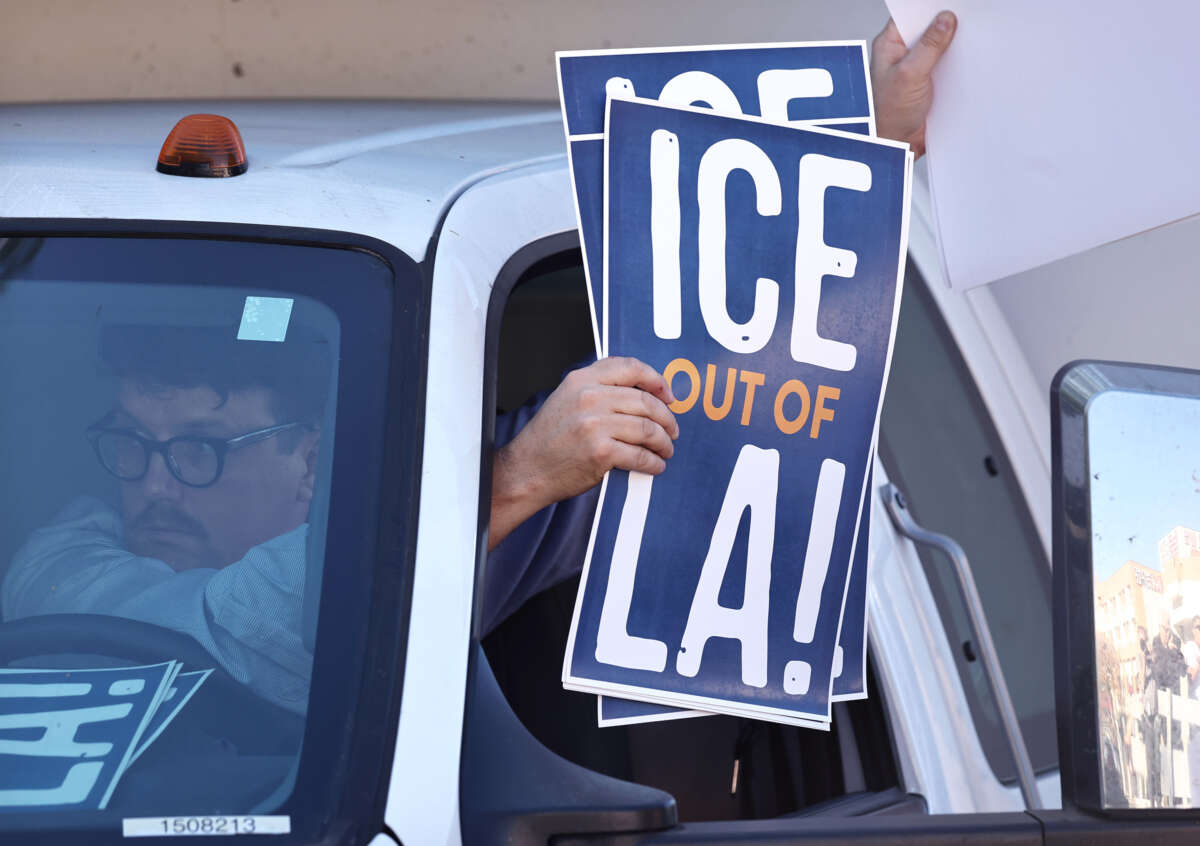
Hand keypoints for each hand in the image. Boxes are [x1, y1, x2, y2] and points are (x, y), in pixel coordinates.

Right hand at [489, 357, 679, 549]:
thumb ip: (597, 389)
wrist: (527, 470)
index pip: (630, 367)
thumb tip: (640, 392)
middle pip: (645, 401)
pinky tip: (655, 465)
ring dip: (663, 442)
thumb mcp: (565, 399)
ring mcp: (595, 425)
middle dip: (666, 418)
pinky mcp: (601, 452)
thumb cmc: (548, 440)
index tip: (668, 396)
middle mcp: (589, 397)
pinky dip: (653, 462)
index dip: (656, 380)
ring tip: (665, 450)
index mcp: (581, 380)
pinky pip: (640, 455)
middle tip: (672, 431)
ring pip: (647, 428)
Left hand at [871, 11, 956, 157]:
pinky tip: (970, 63)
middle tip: (967, 21)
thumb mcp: (909, 74)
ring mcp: (919, 68)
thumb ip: (929, 46)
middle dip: (948, 27)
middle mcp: (904, 54)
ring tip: (971, 41)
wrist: (894, 148)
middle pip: (930, 30)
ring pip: (942, 49)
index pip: (911, 15)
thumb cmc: (886, 116)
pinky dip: (959, 66)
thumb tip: (945, 20)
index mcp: (890, 45)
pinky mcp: (931, 83)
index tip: (952, 4)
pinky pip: (949, 67)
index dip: (931, 8)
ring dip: (955, 49)